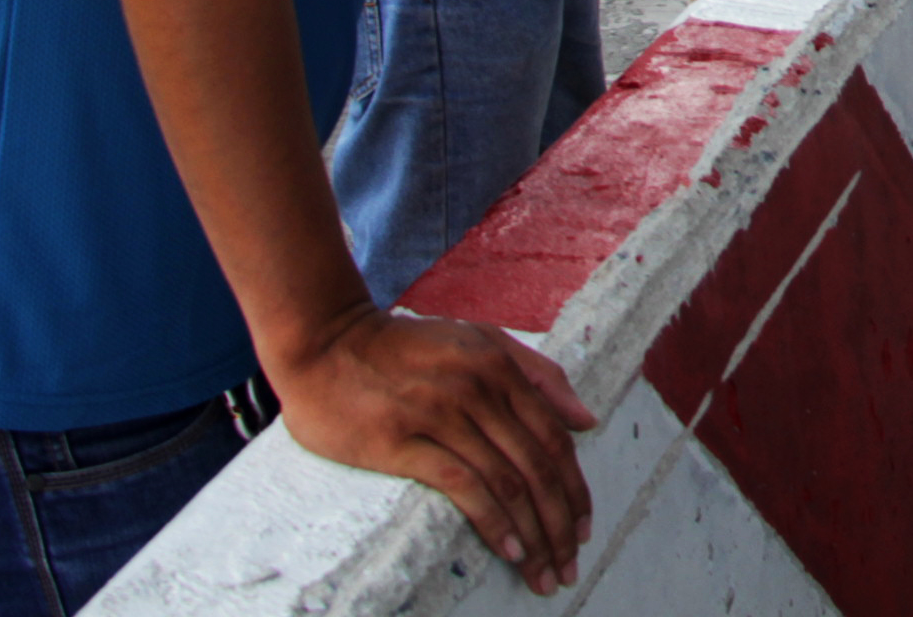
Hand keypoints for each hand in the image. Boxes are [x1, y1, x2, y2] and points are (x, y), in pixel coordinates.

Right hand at [270, 308, 594, 593]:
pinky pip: (463, 486)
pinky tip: (510, 550)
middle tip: (569, 565)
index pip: (554, 437)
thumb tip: (587, 418)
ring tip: (545, 572)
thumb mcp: (479, 340)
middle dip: (560, 523)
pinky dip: (493, 521)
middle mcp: (477, 389)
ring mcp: (440, 414)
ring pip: (506, 482)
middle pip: (536, 467)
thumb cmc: (404, 347)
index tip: (584, 526)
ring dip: (533, 534)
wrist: (326, 343)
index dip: (575, 487)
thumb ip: (537, 373)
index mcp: (500, 366)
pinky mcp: (401, 441)